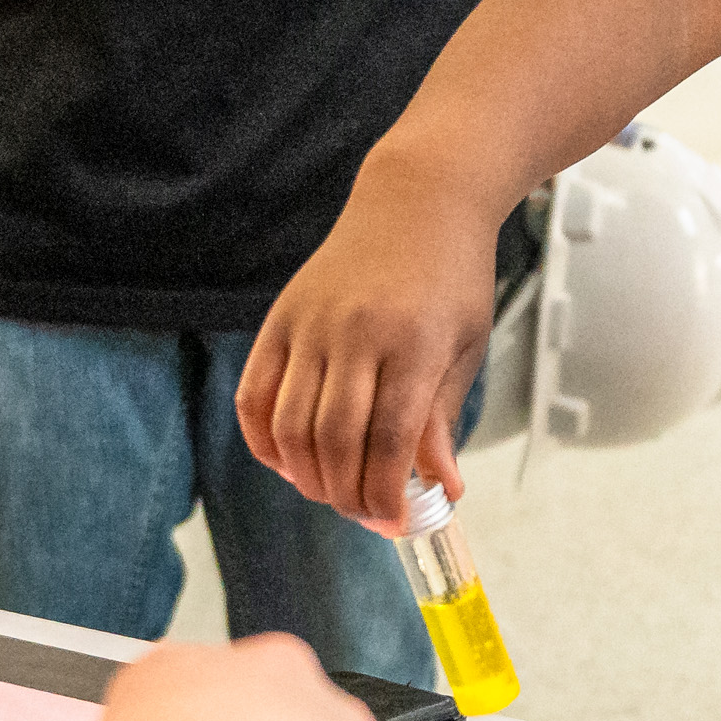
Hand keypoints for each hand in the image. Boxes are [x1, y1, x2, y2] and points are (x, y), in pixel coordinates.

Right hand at [240, 161, 505, 527]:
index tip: (394, 523)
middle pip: (335, 440)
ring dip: (305, 474)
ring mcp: (312, 324)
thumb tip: (443, 488)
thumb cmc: (452, 275)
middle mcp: (357, 333)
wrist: (417, 198)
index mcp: (415, 343)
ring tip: (329, 491)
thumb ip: (442, 418)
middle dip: (346, 493)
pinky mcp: (281, 317)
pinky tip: (285, 462)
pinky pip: (255, 393)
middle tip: (362, 513)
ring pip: (290, 424)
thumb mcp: (465, 346)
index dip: (386, 493)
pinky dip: (263, 439)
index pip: (389, 440)